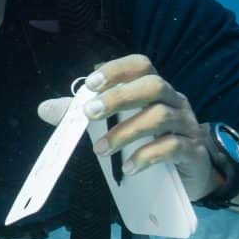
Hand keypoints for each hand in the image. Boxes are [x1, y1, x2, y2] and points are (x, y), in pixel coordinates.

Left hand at [38, 54, 216, 199]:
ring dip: (126, 132)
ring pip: (160, 116)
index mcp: (157, 89)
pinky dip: (147, 156)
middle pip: (153, 86)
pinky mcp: (193, 151)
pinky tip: (128, 167)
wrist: (193, 173)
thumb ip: (88, 115)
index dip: (117, 69)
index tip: (91, 83)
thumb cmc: (154, 141)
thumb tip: (45, 109)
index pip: (141, 65)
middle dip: (119, 97)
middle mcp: (175, 101)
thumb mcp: (122, 124)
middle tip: (89, 114)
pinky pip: (173, 147)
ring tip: (100, 150)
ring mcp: (187, 125)